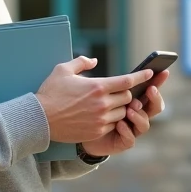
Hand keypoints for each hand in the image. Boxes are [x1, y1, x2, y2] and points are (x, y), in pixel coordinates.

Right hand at [35, 56, 152, 143]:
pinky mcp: (97, 132)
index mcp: (98, 86)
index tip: (150, 73)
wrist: (39, 119)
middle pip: (127, 97)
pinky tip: (101, 115)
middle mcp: (103, 104)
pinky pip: (113, 124)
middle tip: (119, 91)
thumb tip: (94, 60)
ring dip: (120, 107)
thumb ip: (81, 62)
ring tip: (109, 103)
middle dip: (125, 93)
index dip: (141, 76)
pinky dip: (111, 119)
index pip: (127, 80)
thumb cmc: (50, 93)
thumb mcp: (63, 70)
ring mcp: (101, 120)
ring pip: (122, 112)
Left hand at [80, 70, 168, 156]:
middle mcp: (135, 114)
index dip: (158, 81)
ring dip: (140, 115)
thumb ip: (88, 73)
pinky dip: (127, 132)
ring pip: (144, 123)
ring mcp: (131, 129)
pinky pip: (130, 139)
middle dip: (154, 98)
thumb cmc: (83, 108)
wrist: (77, 132)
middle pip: (154, 107)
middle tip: (150, 90)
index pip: (150, 89)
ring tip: (130, 108)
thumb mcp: (88, 90)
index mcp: (132, 99)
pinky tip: (120, 124)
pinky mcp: (122, 142)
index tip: (162, 72)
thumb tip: (94, 60)